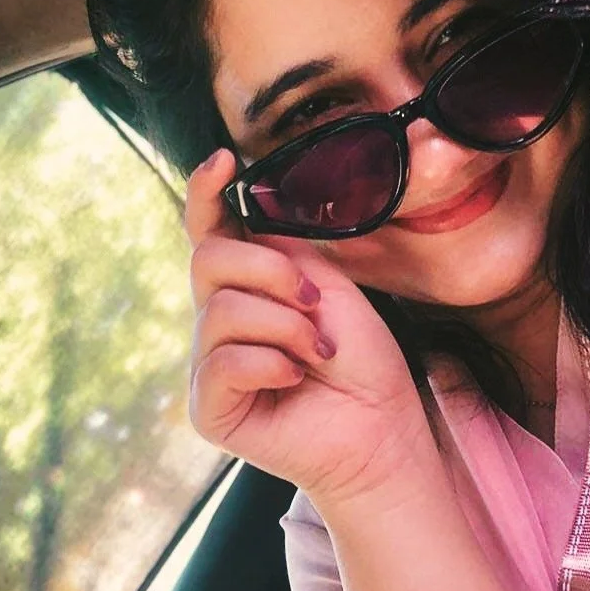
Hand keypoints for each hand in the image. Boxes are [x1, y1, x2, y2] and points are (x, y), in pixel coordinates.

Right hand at [186, 149, 440, 508]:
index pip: (209, 231)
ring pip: (220, 311)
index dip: (206, 193)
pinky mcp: (210, 410)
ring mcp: (208, 366)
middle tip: (314, 303)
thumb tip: (239, 224)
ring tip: (317, 353)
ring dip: (285, 327)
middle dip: (270, 272)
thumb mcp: (328, 286)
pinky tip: (296, 379)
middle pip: (208, 260)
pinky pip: (222, 364)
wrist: (382, 429)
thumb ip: (280, 253)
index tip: (224, 161)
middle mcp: (217, 322)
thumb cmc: (361, 361)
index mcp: (245, 287)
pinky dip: (270, 364)